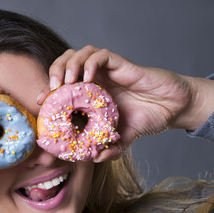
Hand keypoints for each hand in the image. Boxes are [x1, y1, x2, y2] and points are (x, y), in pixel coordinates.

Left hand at [42, 45, 213, 160]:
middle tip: (52, 91)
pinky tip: (87, 78)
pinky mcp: (121, 64)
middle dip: (54, 72)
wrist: (172, 108)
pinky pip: (100, 55)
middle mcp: (96, 78)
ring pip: (79, 53)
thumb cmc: (146, 118)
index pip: (63, 84)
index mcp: (91, 93)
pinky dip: (89, 63)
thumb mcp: (123, 139)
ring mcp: (107, 70)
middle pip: (66, 62)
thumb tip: (94, 159)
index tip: (41, 103)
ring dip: (68, 65)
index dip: (49, 90)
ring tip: (65, 83)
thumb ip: (109, 148)